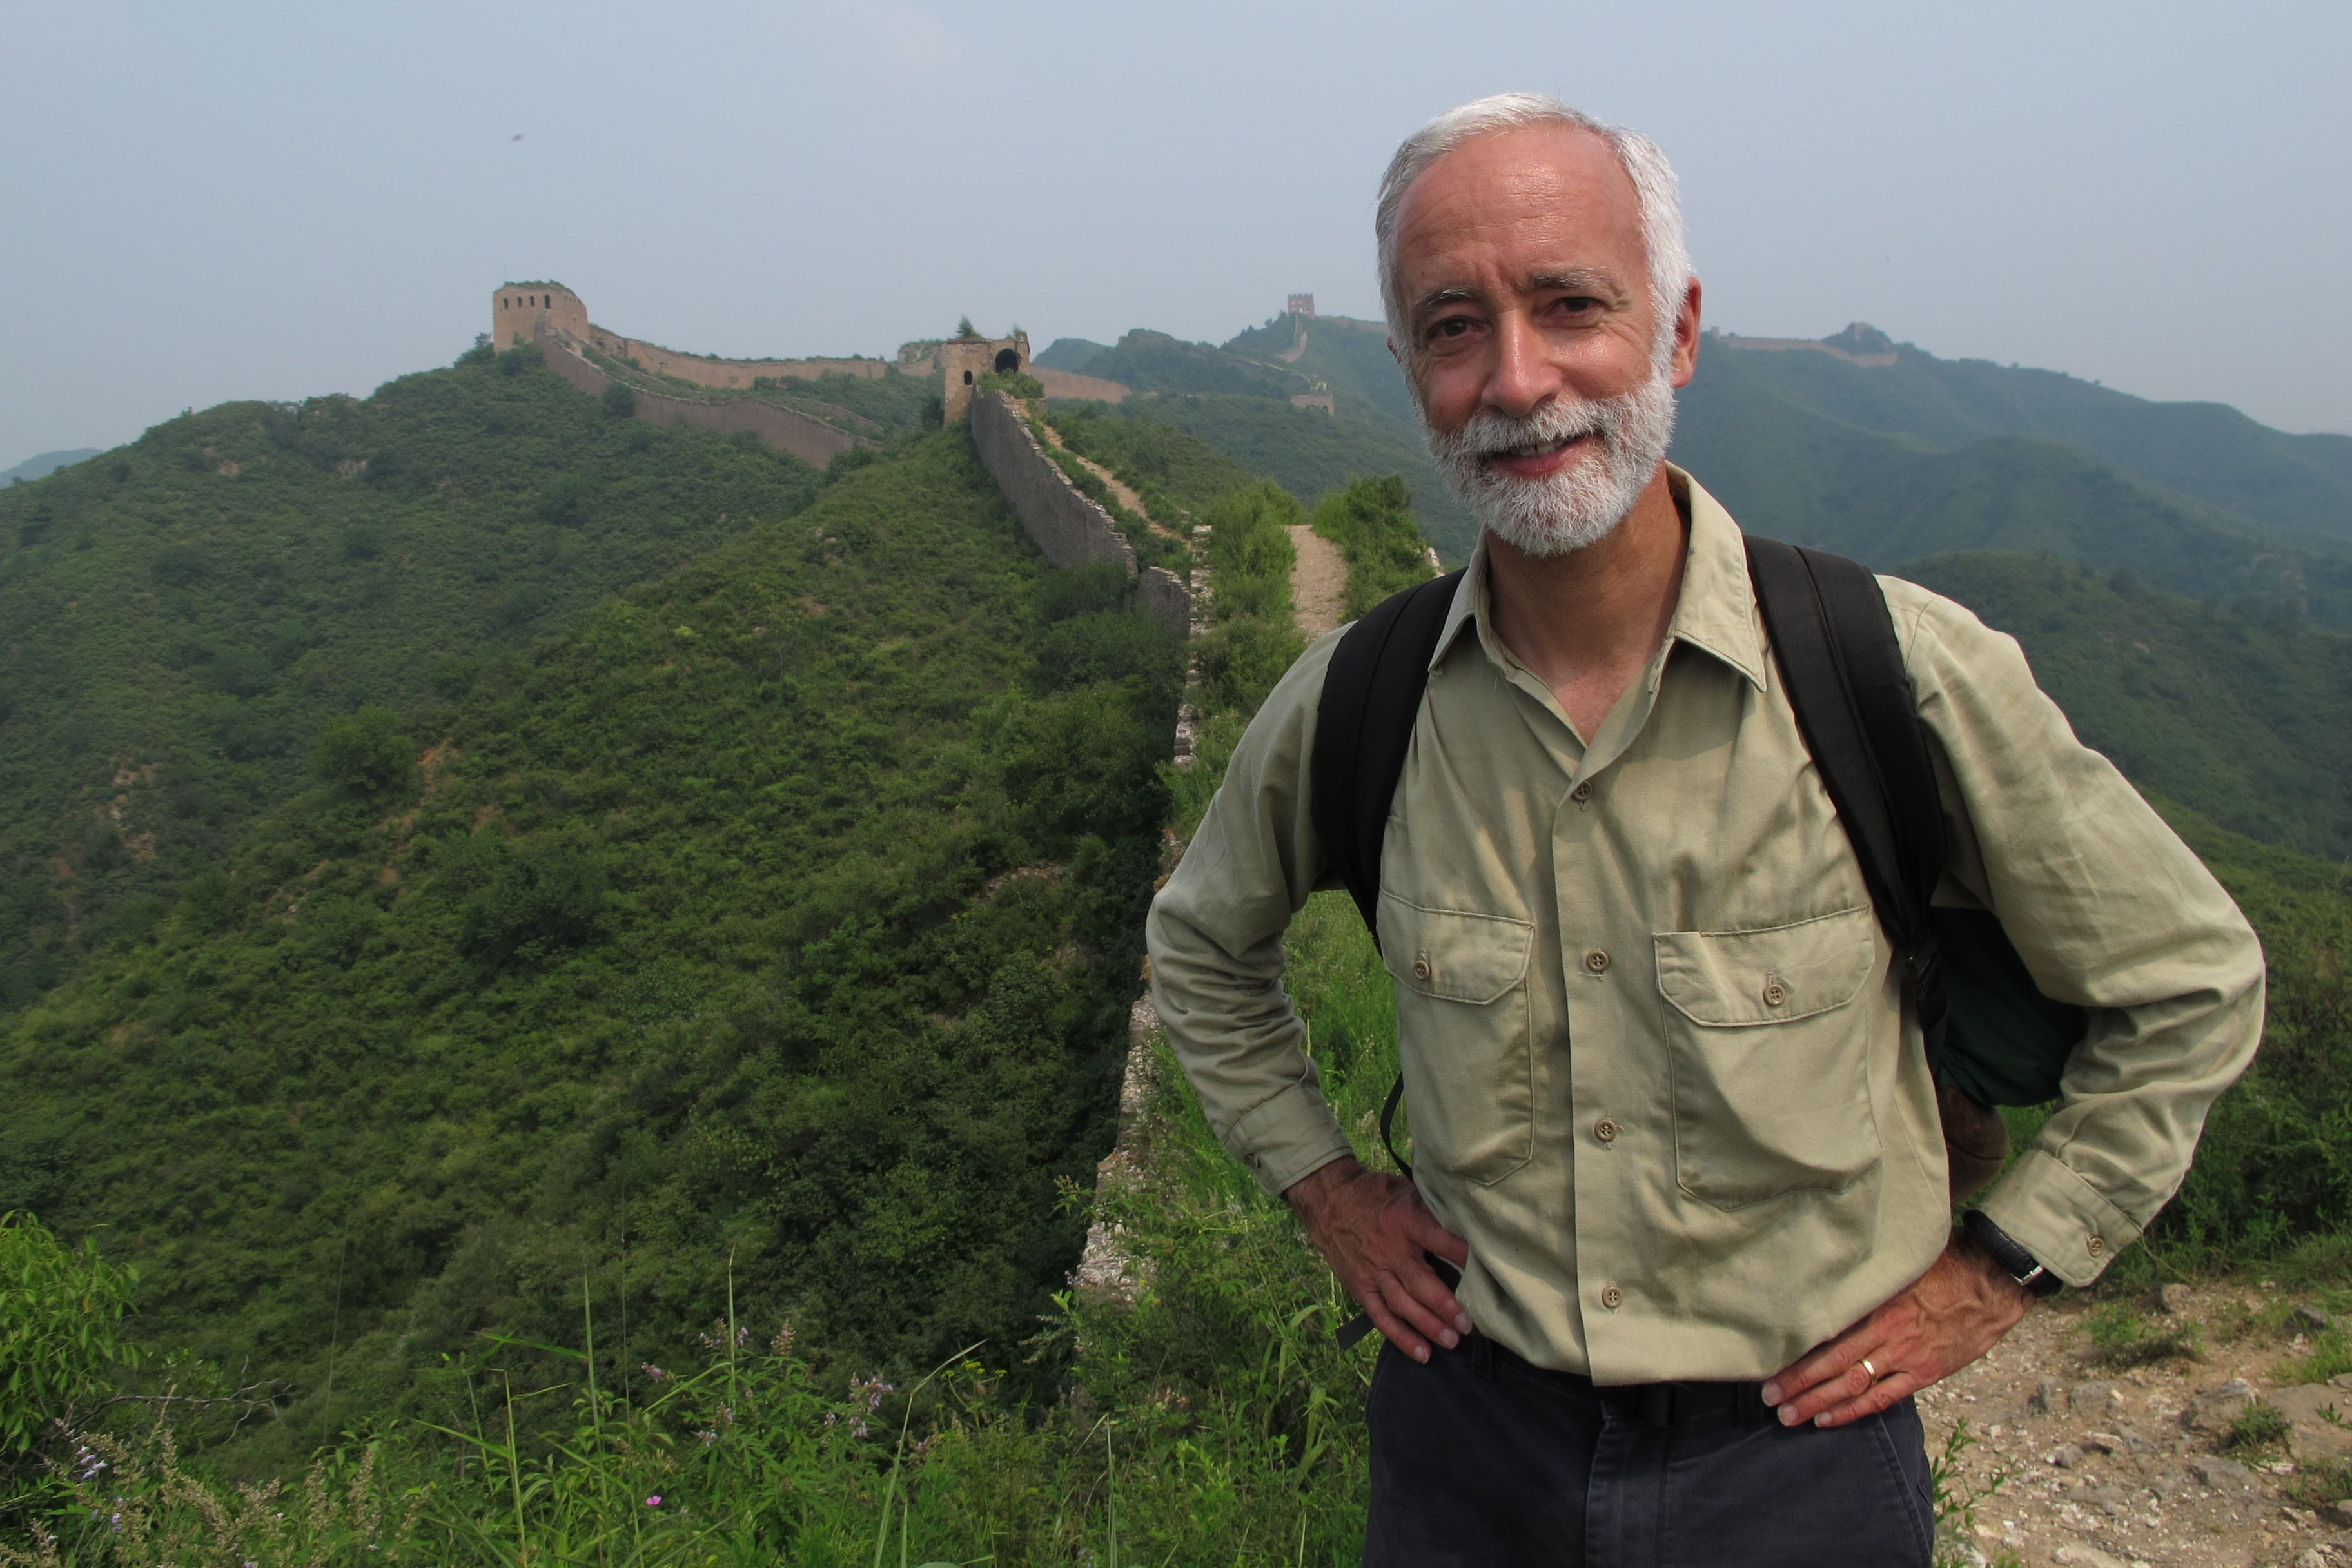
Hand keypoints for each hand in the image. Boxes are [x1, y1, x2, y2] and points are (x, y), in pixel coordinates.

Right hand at [1284, 1155, 1471, 1362]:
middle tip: (1467, 1324)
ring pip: (1401, 1304)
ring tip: (1451, 1341)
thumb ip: (1432, 1207)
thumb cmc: (1376, 1195)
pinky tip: (1422, 1352)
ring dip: (1427, 1325)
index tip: (1485, 1267)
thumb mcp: (1405, 1189)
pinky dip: (1400, 1336)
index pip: (1437, 1238)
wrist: (1330, 1200)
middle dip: (1444, 1305)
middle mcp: (1389, 1249)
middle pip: (1418, 1281)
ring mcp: (1373, 1272)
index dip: (1461, 1253)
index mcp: (1404, 1220)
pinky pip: (1381, 1316)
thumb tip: (1469, 1221)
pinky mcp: (1361, 1288)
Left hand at [1760, 1235, 2033, 1427]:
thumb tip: (1827, 1277)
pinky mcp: (1926, 1372)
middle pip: (1833, 1365)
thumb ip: (1866, 1279)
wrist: (1991, 1282)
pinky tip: (1829, 1419)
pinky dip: (1854, 1411)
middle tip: (1770, 1399)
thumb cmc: (1944, 1265)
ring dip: (1819, 1403)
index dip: (1798, 1355)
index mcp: (1877, 1305)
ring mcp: (1906, 1357)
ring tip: (1789, 1415)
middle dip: (1799, 1384)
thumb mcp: (1899, 1266)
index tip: (1769, 1366)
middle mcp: (1887, 1335)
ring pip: (1853, 1386)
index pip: (1827, 1336)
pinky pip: (1884, 1398)